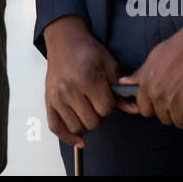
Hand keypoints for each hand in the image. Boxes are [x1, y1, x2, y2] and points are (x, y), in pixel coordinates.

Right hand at [42, 15, 120, 148]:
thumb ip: (121, 89)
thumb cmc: (87, 52)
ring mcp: (56, 97)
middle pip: (92, 122)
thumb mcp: (110, 65)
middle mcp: (69, 90)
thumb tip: (134, 109)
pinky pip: (56, 128)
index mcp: (86, 79)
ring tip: (88, 110)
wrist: (64, 41)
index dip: (111, 105)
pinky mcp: (48, 101)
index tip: (108, 96)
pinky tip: (79, 140)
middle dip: (99, 115)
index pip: (106, 109)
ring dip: (86, 124)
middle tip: (98, 103)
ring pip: (77, 128)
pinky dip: (67, 137)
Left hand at [115, 6, 182, 127]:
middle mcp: (158, 94)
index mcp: (146, 84)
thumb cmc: (178, 47)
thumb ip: (140, 74)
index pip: (145, 110)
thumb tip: (124, 82)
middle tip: (180, 100)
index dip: (155, 107)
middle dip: (171, 112)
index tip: (164, 103)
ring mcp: (176, 101)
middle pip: (162, 118)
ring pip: (178, 122)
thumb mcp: (153, 58)